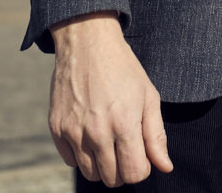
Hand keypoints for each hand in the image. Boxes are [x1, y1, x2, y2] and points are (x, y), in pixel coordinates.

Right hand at [47, 12, 173, 185]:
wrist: (87, 42)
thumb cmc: (123, 69)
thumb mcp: (148, 96)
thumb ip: (156, 135)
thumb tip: (165, 167)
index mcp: (124, 124)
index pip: (134, 174)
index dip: (142, 167)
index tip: (140, 152)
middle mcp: (97, 132)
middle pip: (111, 178)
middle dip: (122, 169)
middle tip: (124, 146)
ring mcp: (73, 131)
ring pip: (90, 173)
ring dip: (101, 165)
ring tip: (107, 141)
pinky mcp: (56, 127)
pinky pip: (70, 160)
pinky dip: (80, 155)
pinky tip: (88, 134)